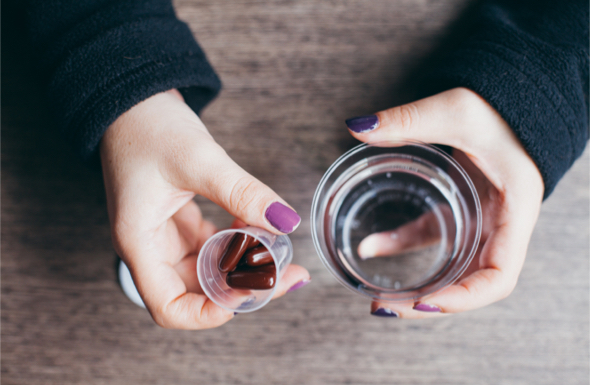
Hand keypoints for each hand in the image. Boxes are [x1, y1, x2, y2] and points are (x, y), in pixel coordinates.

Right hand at [100, 90, 309, 328]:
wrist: (133, 98)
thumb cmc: (146, 126)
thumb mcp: (198, 159)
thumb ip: (242, 192)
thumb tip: (286, 221)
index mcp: (140, 241)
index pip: (167, 305)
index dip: (206, 314)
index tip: (247, 298)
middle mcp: (150, 246)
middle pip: (196, 292)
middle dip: (241, 290)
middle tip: (286, 276)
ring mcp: (166, 235)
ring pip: (208, 270)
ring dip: (243, 267)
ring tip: (280, 254)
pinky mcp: (180, 221)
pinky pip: (212, 246)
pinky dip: (237, 243)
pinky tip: (259, 228)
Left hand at [346, 88, 543, 317]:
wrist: (511, 101)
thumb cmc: (499, 108)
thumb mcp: (457, 110)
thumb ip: (409, 119)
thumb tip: (357, 125)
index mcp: (514, 211)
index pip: (500, 276)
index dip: (466, 298)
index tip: (425, 301)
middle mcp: (500, 226)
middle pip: (472, 284)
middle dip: (430, 303)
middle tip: (384, 309)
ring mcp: (479, 221)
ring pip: (451, 269)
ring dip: (417, 286)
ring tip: (377, 299)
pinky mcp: (458, 211)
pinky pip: (431, 239)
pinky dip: (403, 248)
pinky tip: (371, 248)